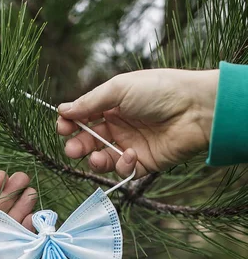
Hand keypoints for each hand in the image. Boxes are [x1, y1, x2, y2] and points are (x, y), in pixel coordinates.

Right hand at [57, 68, 218, 178]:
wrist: (195, 110)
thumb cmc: (160, 91)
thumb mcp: (119, 88)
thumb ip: (90, 102)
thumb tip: (62, 110)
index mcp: (113, 104)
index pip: (84, 117)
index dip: (71, 123)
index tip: (62, 128)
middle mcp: (120, 125)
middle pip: (89, 140)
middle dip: (78, 146)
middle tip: (72, 149)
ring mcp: (130, 145)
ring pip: (102, 159)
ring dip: (95, 160)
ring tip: (96, 157)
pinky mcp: (143, 163)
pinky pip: (123, 170)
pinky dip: (121, 164)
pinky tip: (129, 154)